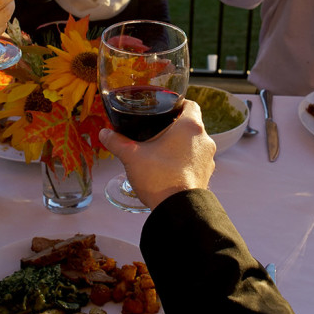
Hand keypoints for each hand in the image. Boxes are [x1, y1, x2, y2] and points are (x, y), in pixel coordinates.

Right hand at [98, 100, 215, 208]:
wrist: (178, 210)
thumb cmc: (159, 177)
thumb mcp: (132, 157)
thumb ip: (117, 142)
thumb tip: (105, 133)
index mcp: (190, 127)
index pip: (190, 104)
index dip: (179, 103)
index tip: (166, 108)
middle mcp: (204, 140)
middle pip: (191, 125)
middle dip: (175, 127)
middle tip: (157, 131)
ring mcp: (208, 159)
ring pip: (194, 144)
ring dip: (181, 145)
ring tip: (161, 152)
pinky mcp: (206, 176)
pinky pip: (196, 162)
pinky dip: (185, 162)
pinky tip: (169, 169)